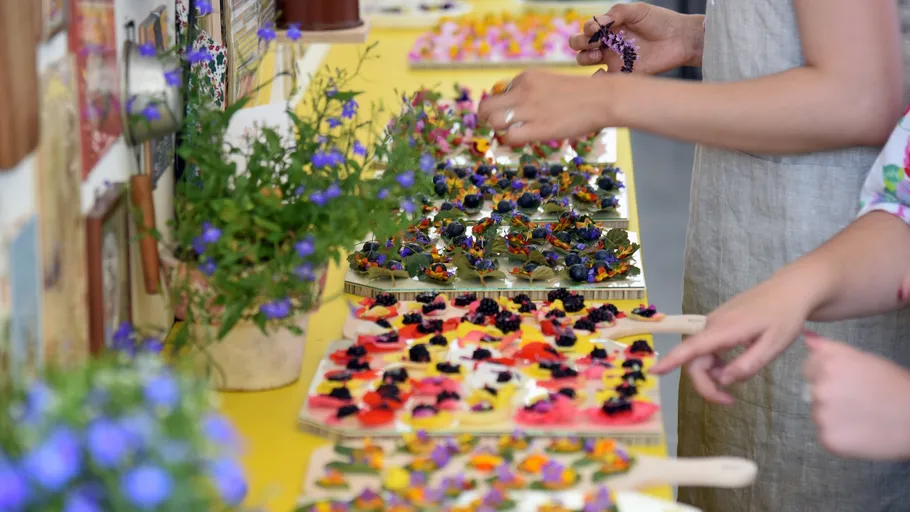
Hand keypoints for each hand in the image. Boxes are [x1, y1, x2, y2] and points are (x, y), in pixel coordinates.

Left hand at [476, 69, 612, 146]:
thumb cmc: (580, 94)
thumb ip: (529, 92)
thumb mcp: (549, 82)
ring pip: (494, 122)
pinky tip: (522, 140)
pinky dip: (510, 141)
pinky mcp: (539, 128)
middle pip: (486, 107)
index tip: (512, 115)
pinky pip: (509, 137)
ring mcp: (530, 109)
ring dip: (498, 131)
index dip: (501, 107)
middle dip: (487, 119)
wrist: (603, 98)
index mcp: (525, 77)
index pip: (497, 94)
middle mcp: (523, 91)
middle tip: (499, 127)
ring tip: (512, 133)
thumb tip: (512, 109)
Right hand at [569, 3, 703, 74]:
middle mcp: (608, 44)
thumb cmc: (660, 21)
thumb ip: (617, 12)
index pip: (586, 29)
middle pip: (580, 46)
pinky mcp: (623, 74)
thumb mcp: (638, 10)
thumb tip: (597, 23)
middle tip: (594, 44)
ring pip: (586, 61)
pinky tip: (603, 72)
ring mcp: (614, 60)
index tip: (596, 29)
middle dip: (579, 44)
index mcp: (610, 28)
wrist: (680, 39)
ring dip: (585, 58)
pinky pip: (602, 80)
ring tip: (598, 55)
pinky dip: (596, 78)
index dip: (587, 30)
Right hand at [650, 277, 811, 403]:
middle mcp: (713, 325)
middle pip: (695, 359)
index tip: (653, 372)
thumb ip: (747, 365)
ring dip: (713, 373)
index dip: (671, 361)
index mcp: (725, 329)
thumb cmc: (785, 317)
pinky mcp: (719, 323)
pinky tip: (734, 364)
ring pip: (701, 355)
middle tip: (730, 401)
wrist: (791, 289)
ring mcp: (714, 323)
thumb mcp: (773, 346)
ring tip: (738, 378)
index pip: (692, 348)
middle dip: (707, 383)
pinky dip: (717, 362)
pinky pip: (709, 347)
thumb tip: (722, 380)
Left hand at [804, 334, 909, 459]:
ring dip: (834, 417)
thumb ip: (830, 348)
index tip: (847, 382)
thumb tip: (807, 337)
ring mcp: (823, 415)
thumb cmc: (895, 386)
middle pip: (813, 393)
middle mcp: (821, 388)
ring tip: (863, 416)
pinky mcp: (829, 439)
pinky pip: (826, 436)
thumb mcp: (864, 358)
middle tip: (860, 401)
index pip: (809, 369)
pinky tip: (861, 431)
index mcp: (829, 364)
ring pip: (819, 415)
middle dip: (831, 396)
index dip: (828, 376)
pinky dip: (840, 437)